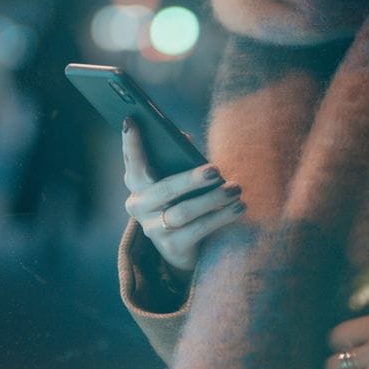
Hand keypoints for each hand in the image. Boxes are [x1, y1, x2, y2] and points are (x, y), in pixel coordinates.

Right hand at [121, 120, 244, 275]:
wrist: (182, 247)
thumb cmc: (181, 200)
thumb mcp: (176, 179)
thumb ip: (177, 158)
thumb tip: (184, 137)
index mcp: (137, 184)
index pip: (132, 161)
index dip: (130, 143)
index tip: (131, 121)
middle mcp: (139, 206)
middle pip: (164, 190)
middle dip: (191, 180)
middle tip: (216, 170)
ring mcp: (153, 228)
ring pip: (184, 212)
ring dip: (212, 200)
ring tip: (235, 190)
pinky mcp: (171, 247)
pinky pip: (198, 230)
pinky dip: (220, 218)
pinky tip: (237, 208)